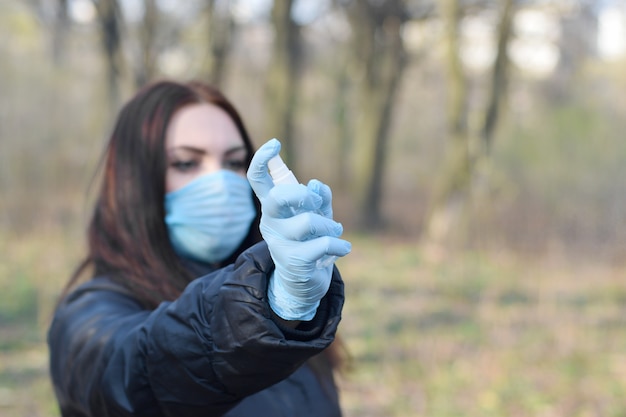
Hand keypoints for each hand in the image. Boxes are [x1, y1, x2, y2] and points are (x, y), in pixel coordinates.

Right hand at [247, 139, 351, 320]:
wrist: (304, 284)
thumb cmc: (310, 242)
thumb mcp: (317, 215)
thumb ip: (318, 198)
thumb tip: (316, 184)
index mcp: (273, 207)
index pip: (257, 179)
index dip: (262, 159)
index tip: (275, 143)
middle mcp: (270, 222)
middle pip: (278, 198)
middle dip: (303, 196)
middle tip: (316, 203)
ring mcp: (279, 243)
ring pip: (308, 222)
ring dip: (330, 226)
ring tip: (336, 233)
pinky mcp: (293, 261)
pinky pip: (323, 244)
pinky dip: (339, 245)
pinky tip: (344, 249)